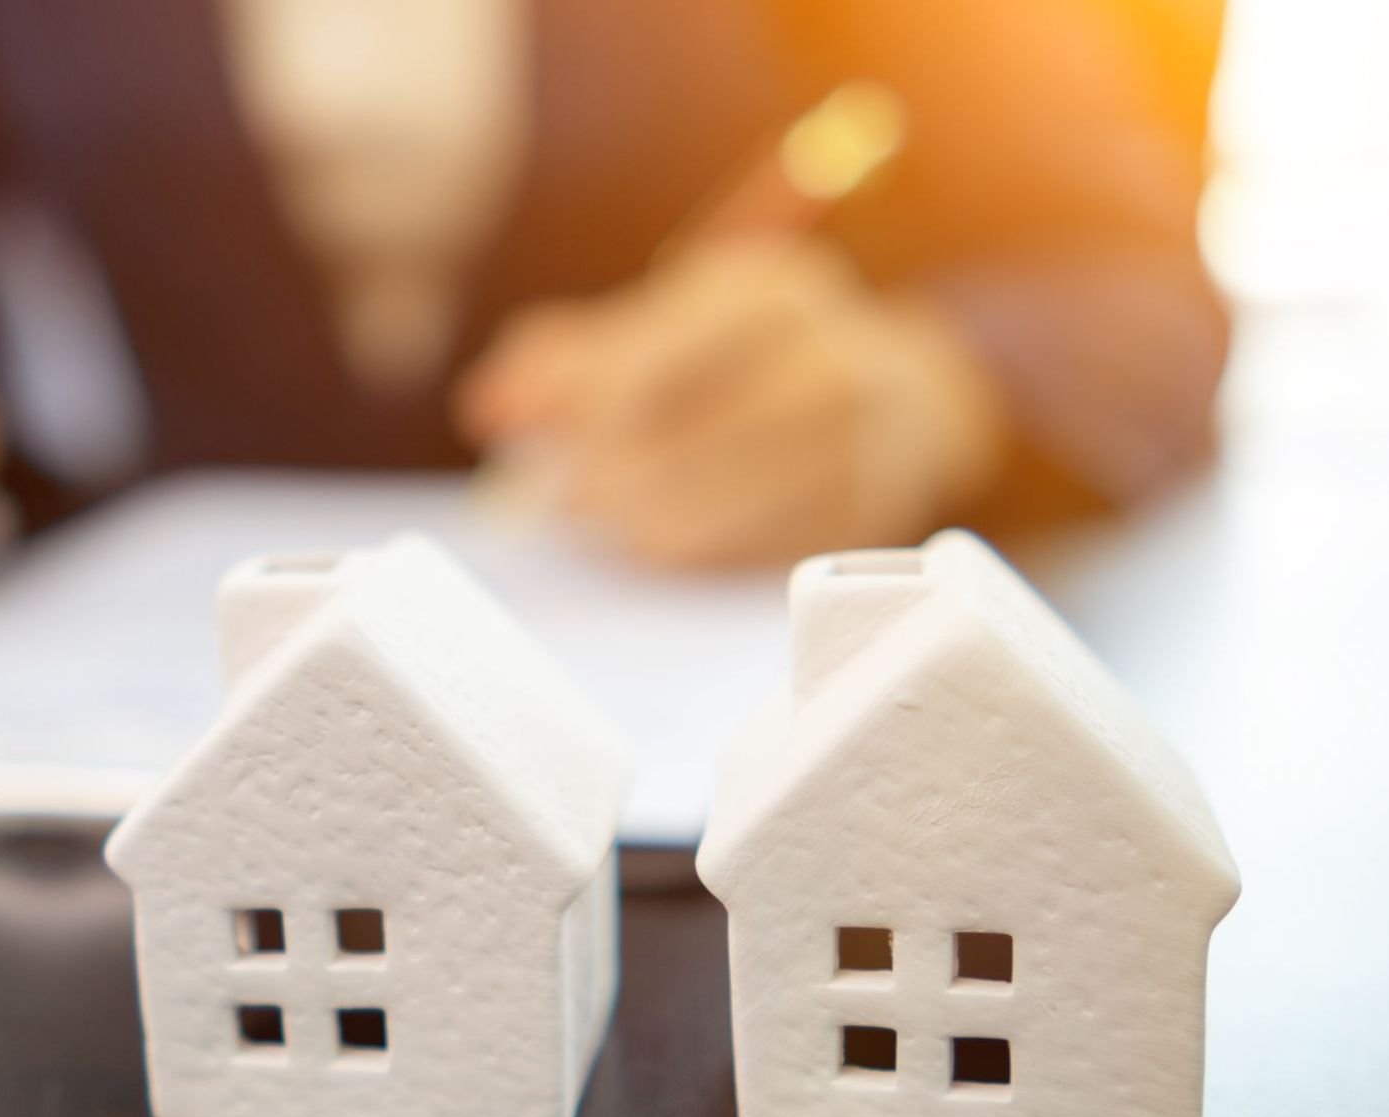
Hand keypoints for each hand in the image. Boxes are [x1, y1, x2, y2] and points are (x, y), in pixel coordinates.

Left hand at [458, 239, 1008, 567]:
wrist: (901, 400)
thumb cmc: (747, 360)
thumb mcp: (667, 327)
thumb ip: (564, 359)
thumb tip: (486, 407)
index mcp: (770, 291)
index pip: (654, 359)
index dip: (575, 409)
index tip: (515, 438)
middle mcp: (831, 357)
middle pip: (688, 434)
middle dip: (604, 474)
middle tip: (557, 503)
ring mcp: (862, 443)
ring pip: (720, 504)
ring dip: (641, 522)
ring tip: (604, 523)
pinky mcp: (863, 518)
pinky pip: (757, 554)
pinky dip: (694, 553)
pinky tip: (659, 545)